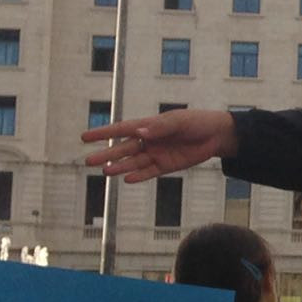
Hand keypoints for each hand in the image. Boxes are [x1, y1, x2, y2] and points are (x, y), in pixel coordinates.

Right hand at [81, 109, 237, 182]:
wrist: (216, 135)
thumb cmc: (196, 123)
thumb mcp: (178, 122)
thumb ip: (159, 128)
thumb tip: (140, 133)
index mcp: (148, 126)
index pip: (122, 129)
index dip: (103, 133)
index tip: (84, 136)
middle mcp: (149, 141)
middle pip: (124, 148)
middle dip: (107, 154)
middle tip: (88, 161)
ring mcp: (156, 154)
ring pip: (134, 162)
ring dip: (120, 167)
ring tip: (105, 171)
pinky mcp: (166, 165)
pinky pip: (149, 172)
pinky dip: (139, 175)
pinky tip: (127, 179)